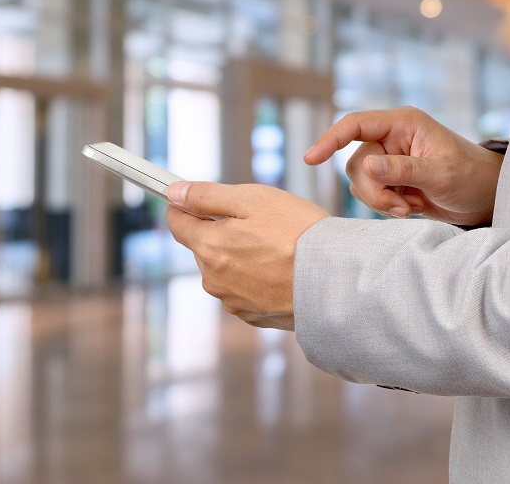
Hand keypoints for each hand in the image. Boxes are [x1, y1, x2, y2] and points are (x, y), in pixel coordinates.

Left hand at [165, 182, 327, 330]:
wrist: (335, 280)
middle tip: (260, 221)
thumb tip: (174, 193)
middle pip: (203, 245)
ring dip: (240, 255)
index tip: (197, 198)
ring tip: (277, 246)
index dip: (185, 205)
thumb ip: (206, 196)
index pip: (176, 222)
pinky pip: (244, 288)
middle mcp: (213, 280)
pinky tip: (281, 268)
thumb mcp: (252, 199)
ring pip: (224, 268)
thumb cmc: (298, 234)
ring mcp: (232, 301)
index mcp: (208, 248)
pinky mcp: (253, 315)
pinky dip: (256, 277)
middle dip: (222, 231)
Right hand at [304, 106, 503, 225]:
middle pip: (356, 163)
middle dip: (374, 190)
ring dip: (380, 201)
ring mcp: (389, 159)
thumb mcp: (441, 174)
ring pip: (360, 181)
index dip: (330, 139)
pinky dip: (385, 206)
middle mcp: (392, 138)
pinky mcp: (390, 179)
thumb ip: (403, 170)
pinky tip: (411, 207)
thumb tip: (367, 167)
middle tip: (402, 207)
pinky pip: (370, 193)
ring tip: (410, 207)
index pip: (356, 124)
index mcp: (403, 123)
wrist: (485, 197)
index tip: (311, 159)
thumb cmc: (471, 177)